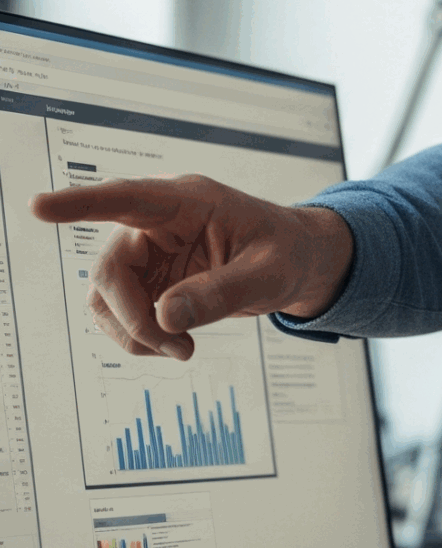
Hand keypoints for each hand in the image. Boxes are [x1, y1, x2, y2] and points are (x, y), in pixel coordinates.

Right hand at [29, 175, 353, 359]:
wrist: (295, 262)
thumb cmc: (287, 253)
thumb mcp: (270, 274)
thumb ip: (222, 293)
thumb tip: (167, 316)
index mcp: (189, 201)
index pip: (128, 198)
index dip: (82, 203)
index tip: (41, 206)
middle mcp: (158, 222)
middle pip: (111, 269)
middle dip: (134, 317)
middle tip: (177, 348)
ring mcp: (148, 250)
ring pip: (106, 296)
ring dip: (134, 332)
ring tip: (181, 349)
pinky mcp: (147, 277)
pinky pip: (119, 311)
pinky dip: (139, 335)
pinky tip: (174, 342)